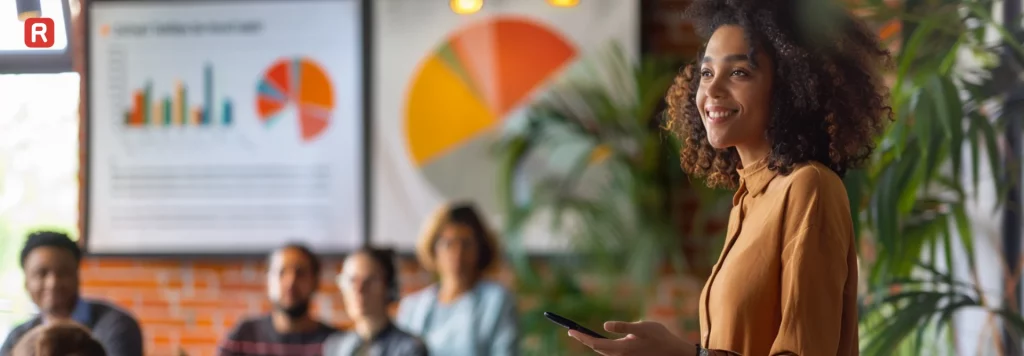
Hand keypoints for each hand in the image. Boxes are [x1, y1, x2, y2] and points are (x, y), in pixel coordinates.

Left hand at [568, 320, 695, 355]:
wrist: (674, 352)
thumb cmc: (660, 337)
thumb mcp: (643, 327)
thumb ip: (623, 327)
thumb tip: (605, 326)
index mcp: (622, 348)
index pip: (595, 344)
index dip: (581, 337)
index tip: (570, 330)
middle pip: (596, 349)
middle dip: (583, 340)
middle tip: (572, 331)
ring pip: (603, 352)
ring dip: (591, 343)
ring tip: (581, 334)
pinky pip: (610, 353)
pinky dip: (601, 346)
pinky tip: (598, 340)